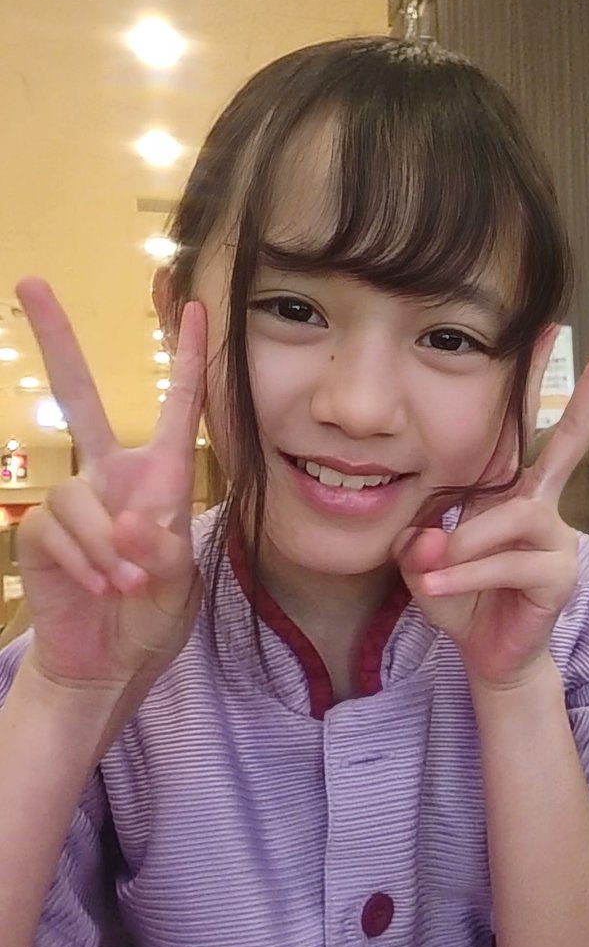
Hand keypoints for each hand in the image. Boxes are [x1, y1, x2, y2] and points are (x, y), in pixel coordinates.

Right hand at [14, 278, 205, 692]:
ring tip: (128, 585)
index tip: (198, 307)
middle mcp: (112, 478)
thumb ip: (163, 552)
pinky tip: (102, 588)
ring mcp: (75, 503)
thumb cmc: (153, 616)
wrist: (109, 663)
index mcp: (161, 478)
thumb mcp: (179, 585)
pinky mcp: (41, 533)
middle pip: (80, 399)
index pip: (180, 409)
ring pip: (80, 496)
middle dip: (57, 342)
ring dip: (108, 546)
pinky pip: (57, 528)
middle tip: (32, 283)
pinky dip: (86, 561)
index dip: (188, 359)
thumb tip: (129, 523)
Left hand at [396, 331, 588, 689]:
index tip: (553, 324)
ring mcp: (557, 538)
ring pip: (511, 518)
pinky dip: (464, 575)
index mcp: (513, 490)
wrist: (486, 655)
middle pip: (571, 438)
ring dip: (463, 545)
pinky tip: (436, 588)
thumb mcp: (424, 562)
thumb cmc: (461, 596)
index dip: (539, 378)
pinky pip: (506, 562)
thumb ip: (420, 542)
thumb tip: (432, 538)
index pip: (526, 428)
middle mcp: (543, 504)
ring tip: (431, 570)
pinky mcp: (558, 575)